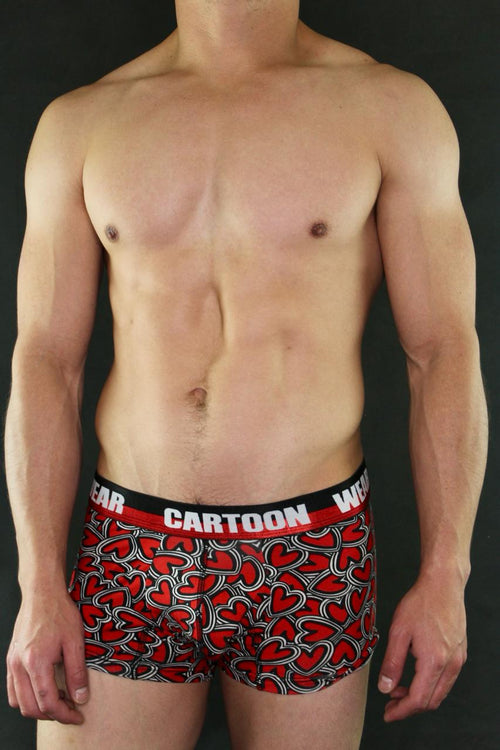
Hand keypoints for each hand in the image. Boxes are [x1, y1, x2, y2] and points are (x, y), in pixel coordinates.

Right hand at [6, 589, 88, 724]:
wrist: (42, 593)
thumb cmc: (60, 613)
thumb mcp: (75, 641)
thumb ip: (77, 672)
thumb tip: (80, 698)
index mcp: (36, 662)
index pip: (48, 702)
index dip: (65, 714)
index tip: (79, 715)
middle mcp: (19, 665)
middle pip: (31, 707)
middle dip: (53, 715)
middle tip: (72, 709)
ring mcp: (12, 663)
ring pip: (19, 701)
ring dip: (38, 708)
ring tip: (60, 700)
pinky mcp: (11, 659)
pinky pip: (13, 689)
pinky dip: (27, 697)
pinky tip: (44, 690)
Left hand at [377, 573, 466, 721]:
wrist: (443, 584)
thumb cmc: (421, 603)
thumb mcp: (398, 631)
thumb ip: (392, 663)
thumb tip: (385, 688)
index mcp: (434, 661)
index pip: (418, 699)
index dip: (401, 711)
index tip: (387, 714)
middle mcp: (451, 664)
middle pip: (431, 701)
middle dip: (409, 706)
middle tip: (390, 703)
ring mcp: (458, 659)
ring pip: (440, 691)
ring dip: (419, 696)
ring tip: (398, 689)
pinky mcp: (460, 653)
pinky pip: (446, 679)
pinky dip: (430, 685)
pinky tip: (414, 675)